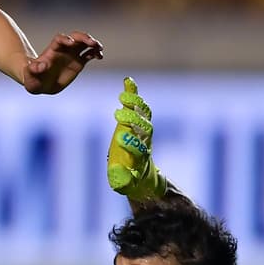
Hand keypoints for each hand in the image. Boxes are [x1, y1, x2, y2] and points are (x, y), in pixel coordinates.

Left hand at [23, 31, 101, 94]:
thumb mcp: (30, 76)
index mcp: (52, 50)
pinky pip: (89, 54)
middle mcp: (64, 49)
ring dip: (92, 43)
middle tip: (92, 43)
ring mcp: (72, 55)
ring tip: (99, 49)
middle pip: (75, 37)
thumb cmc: (33, 78)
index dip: (66, 38)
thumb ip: (34, 70)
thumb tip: (42, 65)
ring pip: (84, 44)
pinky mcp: (78, 62)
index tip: (71, 42)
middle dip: (83, 38)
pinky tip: (99, 57)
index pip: (60, 39)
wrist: (40, 83)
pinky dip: (95, 53)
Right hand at [107, 77, 164, 200]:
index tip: (121, 139)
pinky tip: (128, 81)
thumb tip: (119, 175)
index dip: (132, 143)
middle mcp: (144, 141)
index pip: (139, 149)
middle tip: (119, 116)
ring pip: (144, 115)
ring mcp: (142, 130)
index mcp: (140, 157)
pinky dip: (133, 94)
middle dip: (133, 121)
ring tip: (124, 97)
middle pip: (144, 129)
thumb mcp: (123, 183)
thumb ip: (122, 180)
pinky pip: (137, 105)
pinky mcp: (136, 120)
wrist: (139, 171)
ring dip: (136, 105)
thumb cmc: (129, 178)